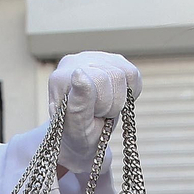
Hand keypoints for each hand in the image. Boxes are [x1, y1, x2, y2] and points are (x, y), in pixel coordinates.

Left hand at [48, 51, 141, 172]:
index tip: (92, 115)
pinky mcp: (111, 61)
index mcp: (61, 77)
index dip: (103, 104)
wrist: (84, 136)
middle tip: (98, 114)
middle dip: (111, 103)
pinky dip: (130, 93)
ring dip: (119, 99)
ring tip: (104, 108)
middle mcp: (75, 61)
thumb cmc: (77, 133)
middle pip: (115, 76)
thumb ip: (78, 102)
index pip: (98, 79)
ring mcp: (93, 58)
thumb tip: (79, 72)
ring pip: (125, 74)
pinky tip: (115, 100)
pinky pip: (133, 74)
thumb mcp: (77, 127)